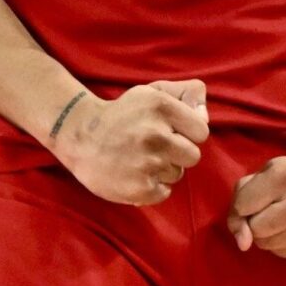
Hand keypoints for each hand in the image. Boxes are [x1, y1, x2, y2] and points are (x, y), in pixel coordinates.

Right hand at [51, 81, 207, 205]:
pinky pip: (164, 193)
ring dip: (162, 170)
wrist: (80, 135)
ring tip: (139, 159)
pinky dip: (152, 188)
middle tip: (155, 148)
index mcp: (161, 107)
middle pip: (193, 156)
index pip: (201, 131)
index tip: (171, 132)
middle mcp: (155, 134)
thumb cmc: (123, 114)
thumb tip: (205, 115)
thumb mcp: (152, 92)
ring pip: (177, 174)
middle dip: (177, 154)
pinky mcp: (138, 188)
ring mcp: (147, 163)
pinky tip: (135, 174)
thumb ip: (186, 94)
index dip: (188, 133)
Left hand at [226, 148, 285, 259]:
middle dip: (254, 222)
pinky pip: (281, 253)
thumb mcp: (264, 174)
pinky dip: (281, 243)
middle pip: (255, 228)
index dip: (241, 206)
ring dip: (267, 234)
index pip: (242, 205)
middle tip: (269, 210)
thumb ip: (240, 201)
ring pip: (265, 244)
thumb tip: (242, 243)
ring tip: (283, 218)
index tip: (253, 200)